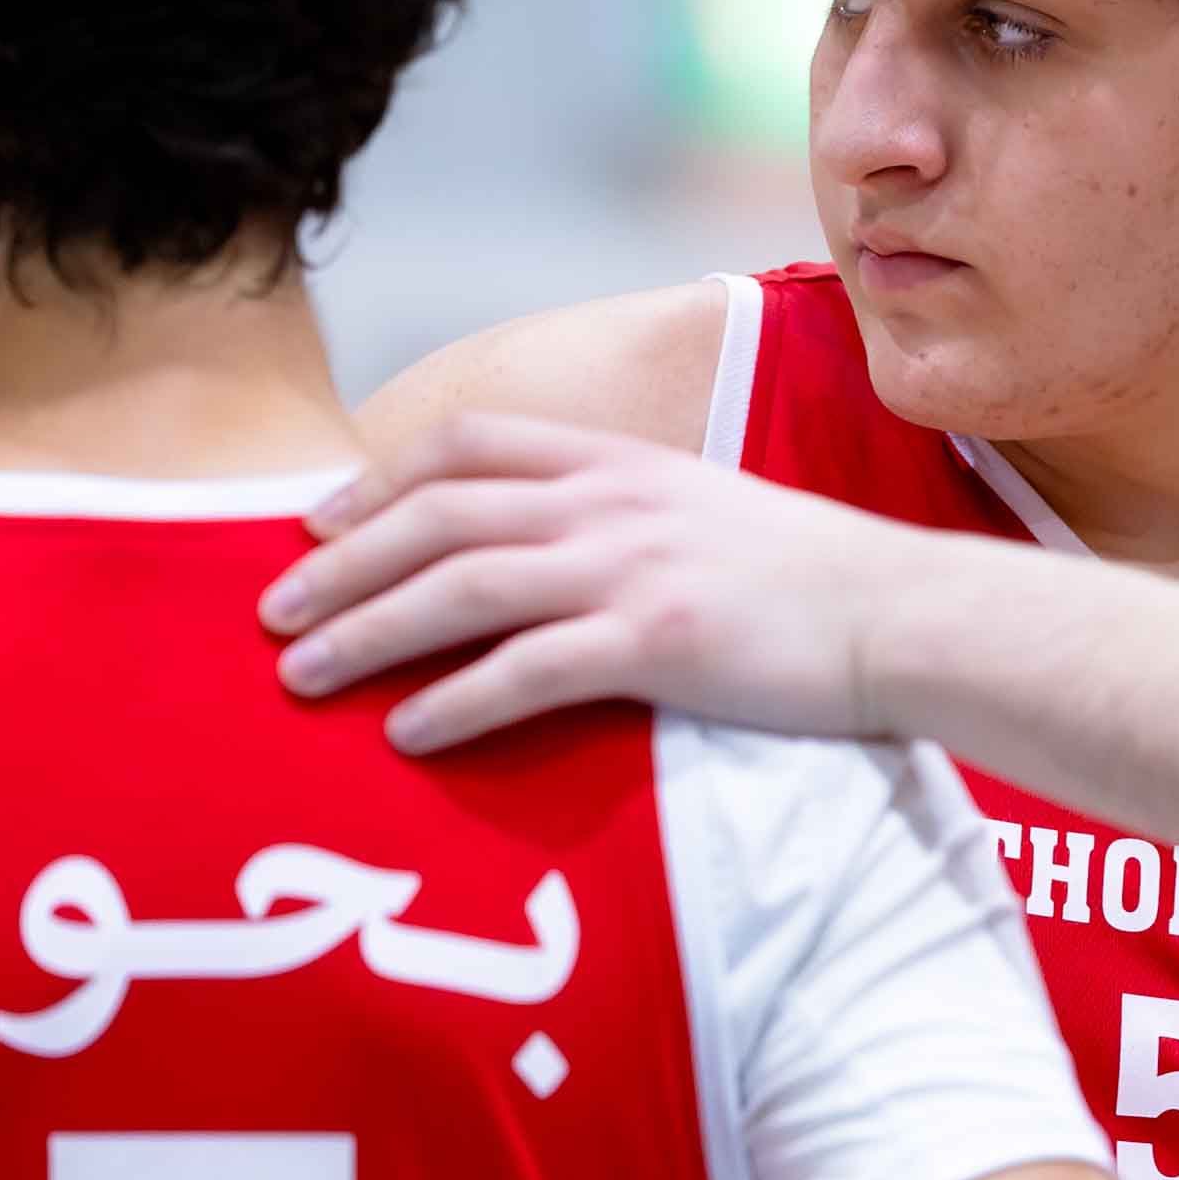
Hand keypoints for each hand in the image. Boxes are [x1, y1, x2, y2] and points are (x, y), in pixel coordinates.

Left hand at [262, 415, 916, 751]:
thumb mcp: (709, 514)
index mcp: (623, 463)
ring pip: (462, 586)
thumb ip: (627, 518)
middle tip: (272, 613)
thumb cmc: (815, 582)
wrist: (907, 615)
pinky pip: (526, 670)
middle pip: (439, 514)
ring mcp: (633, 568)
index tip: (318, 524)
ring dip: (367, 632)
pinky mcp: (657, 642)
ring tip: (300, 677)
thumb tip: (555, 556)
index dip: (379, 479)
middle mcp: (614, 502)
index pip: (470, 444)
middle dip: (341, 564)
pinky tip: (408, 735)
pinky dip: (454, 703)